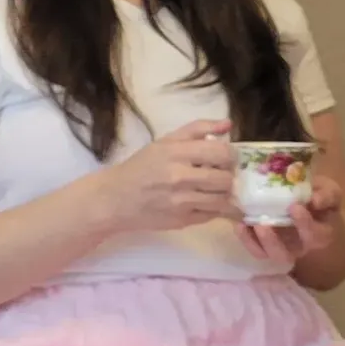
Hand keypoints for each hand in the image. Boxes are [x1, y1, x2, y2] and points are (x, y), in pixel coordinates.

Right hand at [97, 121, 236, 237]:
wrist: (115, 199)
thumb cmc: (141, 167)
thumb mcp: (164, 142)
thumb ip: (197, 130)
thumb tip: (228, 124)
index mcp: (175, 153)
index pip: (221, 152)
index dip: (230, 155)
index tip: (225, 158)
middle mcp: (179, 177)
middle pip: (225, 178)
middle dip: (228, 176)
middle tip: (221, 174)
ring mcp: (181, 202)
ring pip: (222, 199)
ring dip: (224, 194)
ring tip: (216, 189)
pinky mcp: (182, 221)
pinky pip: (212, 215)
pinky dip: (216, 209)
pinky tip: (208, 203)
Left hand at [239, 173, 342, 269]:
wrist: (310, 201)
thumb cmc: (321, 197)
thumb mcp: (330, 191)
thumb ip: (326, 195)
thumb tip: (315, 200)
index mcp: (320, 235)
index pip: (314, 237)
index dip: (304, 225)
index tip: (294, 207)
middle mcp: (299, 247)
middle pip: (285, 256)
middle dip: (272, 242)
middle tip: (262, 224)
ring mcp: (281, 247)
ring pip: (266, 255)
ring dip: (254, 242)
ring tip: (245, 224)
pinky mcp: (265, 243)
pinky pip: (255, 248)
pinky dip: (246, 238)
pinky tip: (239, 224)